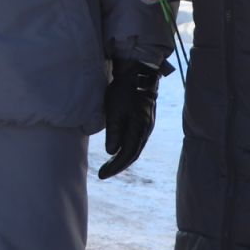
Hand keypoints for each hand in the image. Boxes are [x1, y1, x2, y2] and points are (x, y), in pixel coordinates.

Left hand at [97, 59, 162, 179]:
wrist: (138, 74)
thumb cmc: (124, 91)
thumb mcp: (114, 111)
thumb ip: (114, 132)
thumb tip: (112, 152)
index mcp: (139, 130)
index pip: (128, 155)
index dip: (115, 167)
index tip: (102, 175)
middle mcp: (146, 131)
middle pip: (133, 154)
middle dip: (118, 166)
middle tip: (103, 173)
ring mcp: (147, 126)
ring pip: (135, 148)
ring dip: (122, 158)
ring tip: (109, 165)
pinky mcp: (145, 121)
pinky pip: (136, 140)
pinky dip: (127, 148)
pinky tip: (119, 149)